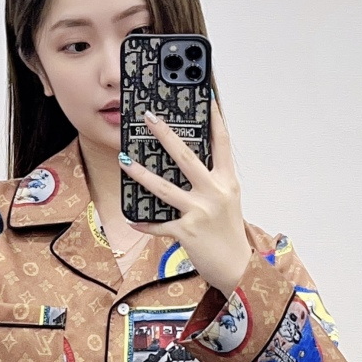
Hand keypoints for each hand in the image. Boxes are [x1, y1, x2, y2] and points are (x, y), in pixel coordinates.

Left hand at [119, 100, 252, 298]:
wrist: (238, 269)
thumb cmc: (229, 233)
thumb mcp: (227, 201)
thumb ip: (211, 181)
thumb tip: (185, 162)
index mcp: (227, 182)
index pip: (222, 142)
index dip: (214, 117)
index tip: (205, 93)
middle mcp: (215, 193)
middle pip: (186, 157)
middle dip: (165, 135)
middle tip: (149, 117)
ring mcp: (200, 212)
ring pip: (164, 188)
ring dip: (141, 173)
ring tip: (124, 159)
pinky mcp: (187, 232)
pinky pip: (159, 224)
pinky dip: (145, 223)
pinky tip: (133, 219)